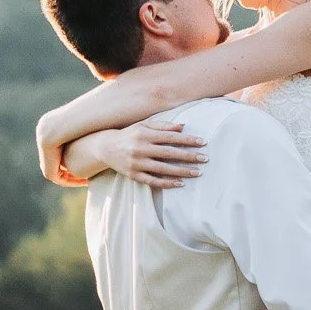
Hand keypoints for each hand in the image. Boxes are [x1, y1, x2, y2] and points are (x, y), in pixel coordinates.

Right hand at [71, 122, 206, 189]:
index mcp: (145, 134)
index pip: (171, 137)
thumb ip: (163, 126)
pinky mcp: (134, 175)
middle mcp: (140, 148)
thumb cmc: (130, 134)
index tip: (203, 142)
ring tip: (197, 173)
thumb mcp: (144, 125)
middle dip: (189, 156)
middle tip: (205, 159)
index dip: (188, 140)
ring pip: (163, 169)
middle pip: (169, 153)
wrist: (105, 147)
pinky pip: (153, 181)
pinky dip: (167, 183)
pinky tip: (180, 183)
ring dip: (182, 171)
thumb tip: (184, 127)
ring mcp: (137, 163)